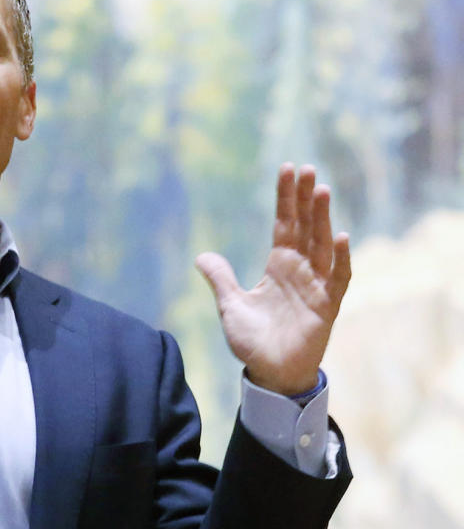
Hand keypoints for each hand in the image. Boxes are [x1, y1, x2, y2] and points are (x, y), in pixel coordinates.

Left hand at [195, 163, 350, 394]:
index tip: (288, 169)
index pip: (284, 223)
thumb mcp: (230, 305)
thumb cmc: (253, 341)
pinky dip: (340, 259)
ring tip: (321, 190)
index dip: (286, 197)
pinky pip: (337, 279)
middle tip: (308, 168)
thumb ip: (220, 279)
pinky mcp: (326, 307)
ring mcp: (315, 287)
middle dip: (306, 198)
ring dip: (323, 219)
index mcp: (278, 266)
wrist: (269, 375)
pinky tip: (341, 238)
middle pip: (305, 227)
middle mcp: (300, 270)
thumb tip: (201, 255)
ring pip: (322, 245)